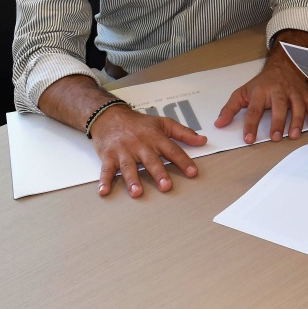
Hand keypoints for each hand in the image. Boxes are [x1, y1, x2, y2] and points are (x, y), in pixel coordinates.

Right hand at [89, 105, 207, 197]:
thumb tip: (202, 140)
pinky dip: (104, 181)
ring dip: (132, 180)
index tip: (193, 173)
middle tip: (166, 186)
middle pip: (151, 160)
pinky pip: (106, 170)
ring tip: (137, 192)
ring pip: (129, 167)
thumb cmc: (138, 123)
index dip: (183, 161)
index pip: (172, 150)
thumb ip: (184, 132)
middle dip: (159, 173)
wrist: (110, 116)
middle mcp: (140, 145)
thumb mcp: (163, 123)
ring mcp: (123, 151)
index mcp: (155, 137)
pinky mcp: (108, 156)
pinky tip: (104, 191)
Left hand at [215, 31, 307, 142]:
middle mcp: (277, 91)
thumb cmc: (263, 82)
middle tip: (275, 137)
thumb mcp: (243, 92)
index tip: (249, 138)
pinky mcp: (304, 93)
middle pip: (278, 107)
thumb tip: (220, 123)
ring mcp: (292, 92)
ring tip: (294, 135)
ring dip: (296, 121)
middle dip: (277, 123)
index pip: (254, 110)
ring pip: (296, 106)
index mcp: (260, 92)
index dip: (251, 125)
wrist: (283, 64)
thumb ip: (231, 108)